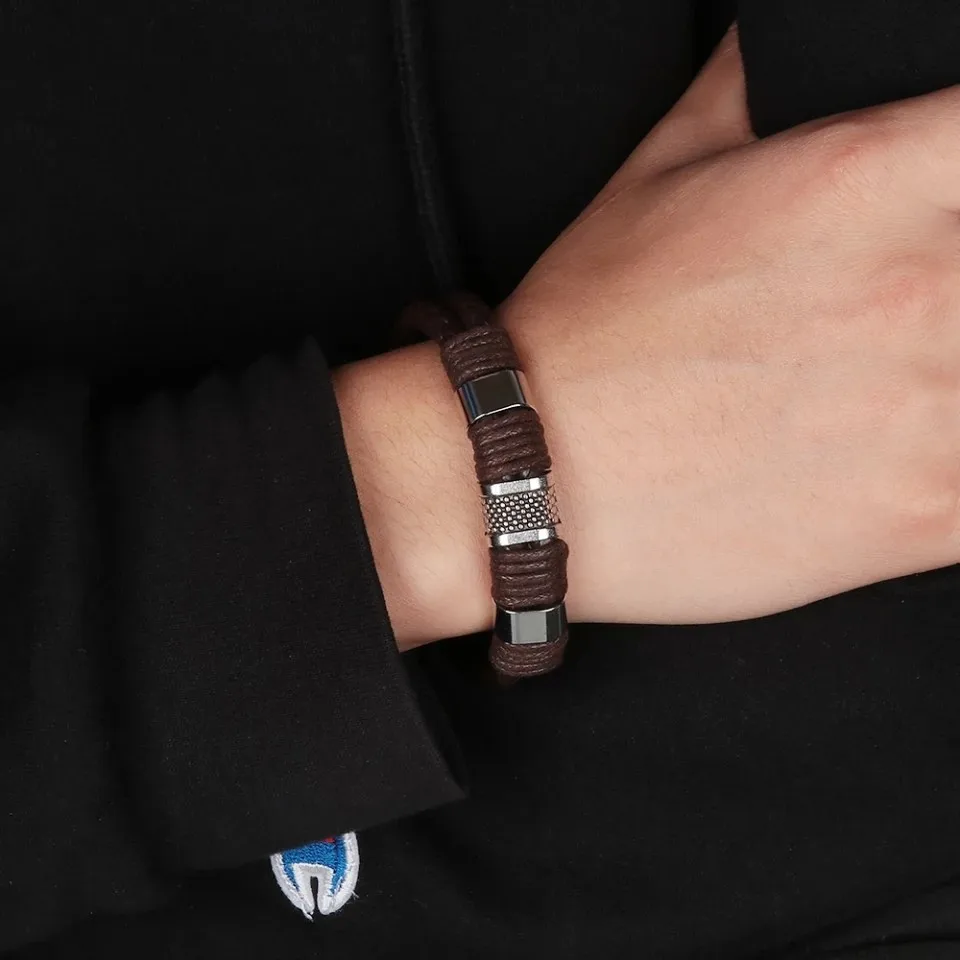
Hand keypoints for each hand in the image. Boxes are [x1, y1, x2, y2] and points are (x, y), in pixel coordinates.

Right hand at [500, 25, 959, 625]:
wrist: (539, 476)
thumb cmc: (589, 339)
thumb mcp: (655, 175)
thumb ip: (745, 92)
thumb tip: (772, 45)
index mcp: (865, 178)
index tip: (946, 203)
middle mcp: (921, 286)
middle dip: (956, 281)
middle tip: (913, 307)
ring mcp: (939, 411)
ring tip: (902, 380)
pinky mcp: (928, 514)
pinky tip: (918, 450)